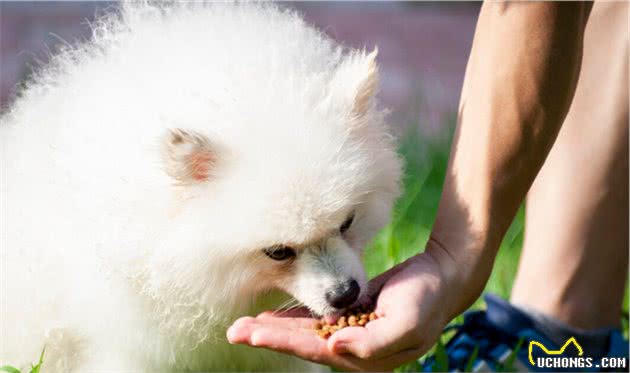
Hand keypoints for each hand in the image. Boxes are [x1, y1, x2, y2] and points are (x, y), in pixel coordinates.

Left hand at [226, 251, 454, 370]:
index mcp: (364, 356)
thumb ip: (372, 342)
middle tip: (235, 332)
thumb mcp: (407, 321)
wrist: (442, 278)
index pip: (315, 349)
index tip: (254, 334)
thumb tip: (332, 347)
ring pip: (304, 333)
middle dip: (268, 337)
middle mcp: (353, 348)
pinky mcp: (350, 315)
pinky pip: (315, 319)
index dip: (283, 341)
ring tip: (243, 328)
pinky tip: (272, 317)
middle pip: (302, 343)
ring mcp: (350, 332)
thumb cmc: (427, 299)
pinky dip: (293, 319)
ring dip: (274, 329)